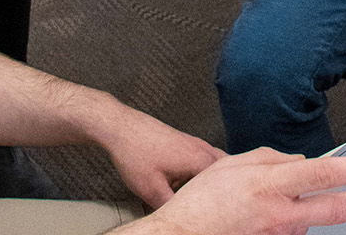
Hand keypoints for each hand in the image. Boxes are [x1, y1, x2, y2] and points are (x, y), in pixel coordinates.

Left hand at [88, 102, 223, 207]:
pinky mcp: (184, 142)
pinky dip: (202, 172)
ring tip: (201, 197)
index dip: (222, 202)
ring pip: (215, 164)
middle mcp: (202, 149)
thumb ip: (172, 208)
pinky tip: (187, 183)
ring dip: (211, 180)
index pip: (225, 185)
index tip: (216, 213)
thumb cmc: (134, 153)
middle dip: (221, 190)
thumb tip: (182, 219)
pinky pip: (203, 158)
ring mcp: (194, 143)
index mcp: (200, 160)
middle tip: (213, 207)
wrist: (120, 127)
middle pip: (225, 173)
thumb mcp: (152, 190)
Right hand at [127, 149, 345, 234]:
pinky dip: (287, 222)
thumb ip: (268, 158)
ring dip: (306, 210)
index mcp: (270, 185)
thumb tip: (296, 160)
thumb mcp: (230, 164)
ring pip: (309, 220)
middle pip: (334, 208)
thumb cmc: (199, 205)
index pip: (324, 174)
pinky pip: (291, 231)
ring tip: (266, 205)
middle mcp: (279, 214)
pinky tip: (263, 218)